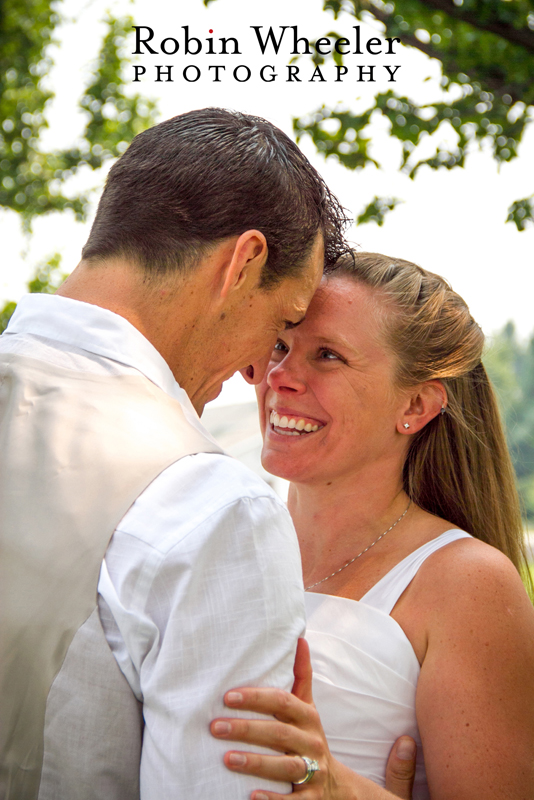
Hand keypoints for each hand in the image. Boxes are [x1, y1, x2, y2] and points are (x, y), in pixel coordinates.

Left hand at [211, 638, 416, 798]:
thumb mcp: (307, 707)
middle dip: (246, 729)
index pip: (282, 702)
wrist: (334, 786)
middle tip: (215, 727)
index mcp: (307, 717)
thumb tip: (300, 638)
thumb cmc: (307, 737)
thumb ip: (301, 675)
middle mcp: (311, 743)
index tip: (227, 696)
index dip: (256, 698)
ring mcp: (313, 772)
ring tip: (226, 759)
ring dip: (255, 763)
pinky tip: (250, 796)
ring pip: (285, 767)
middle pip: (278, 734)